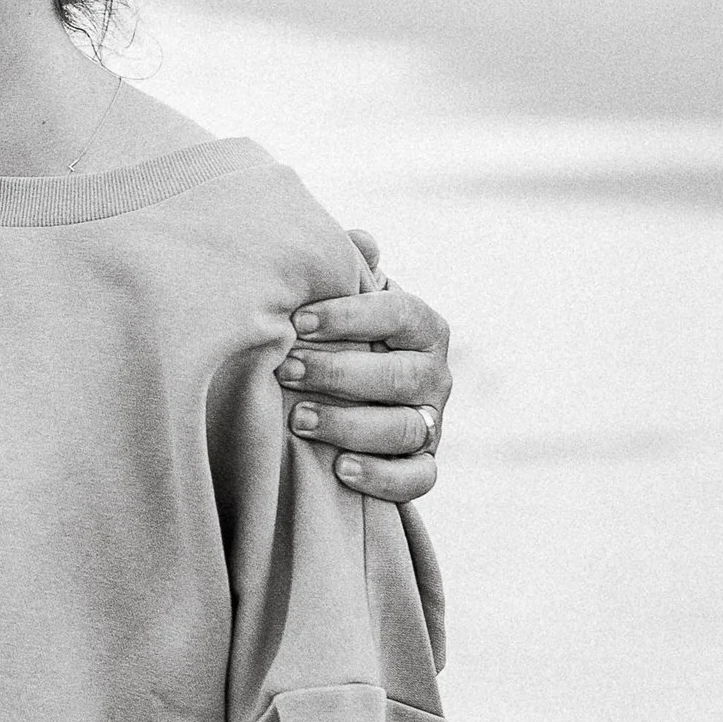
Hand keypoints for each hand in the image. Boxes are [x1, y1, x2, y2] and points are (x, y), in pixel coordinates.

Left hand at [276, 229, 451, 504]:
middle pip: (402, 375)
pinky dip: (382, 478)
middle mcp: (435, 374)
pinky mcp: (422, 465)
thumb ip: (349, 270)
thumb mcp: (342, 299)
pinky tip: (339, 469)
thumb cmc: (339, 335)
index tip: (298, 322)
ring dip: (350, 425)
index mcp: (422, 326)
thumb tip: (362, 242)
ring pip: (405, 428)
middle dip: (341, 373)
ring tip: (298, 420)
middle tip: (287, 371)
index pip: (400, 313)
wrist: (348, 394)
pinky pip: (417, 479)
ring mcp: (432, 423)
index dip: (351, 316)